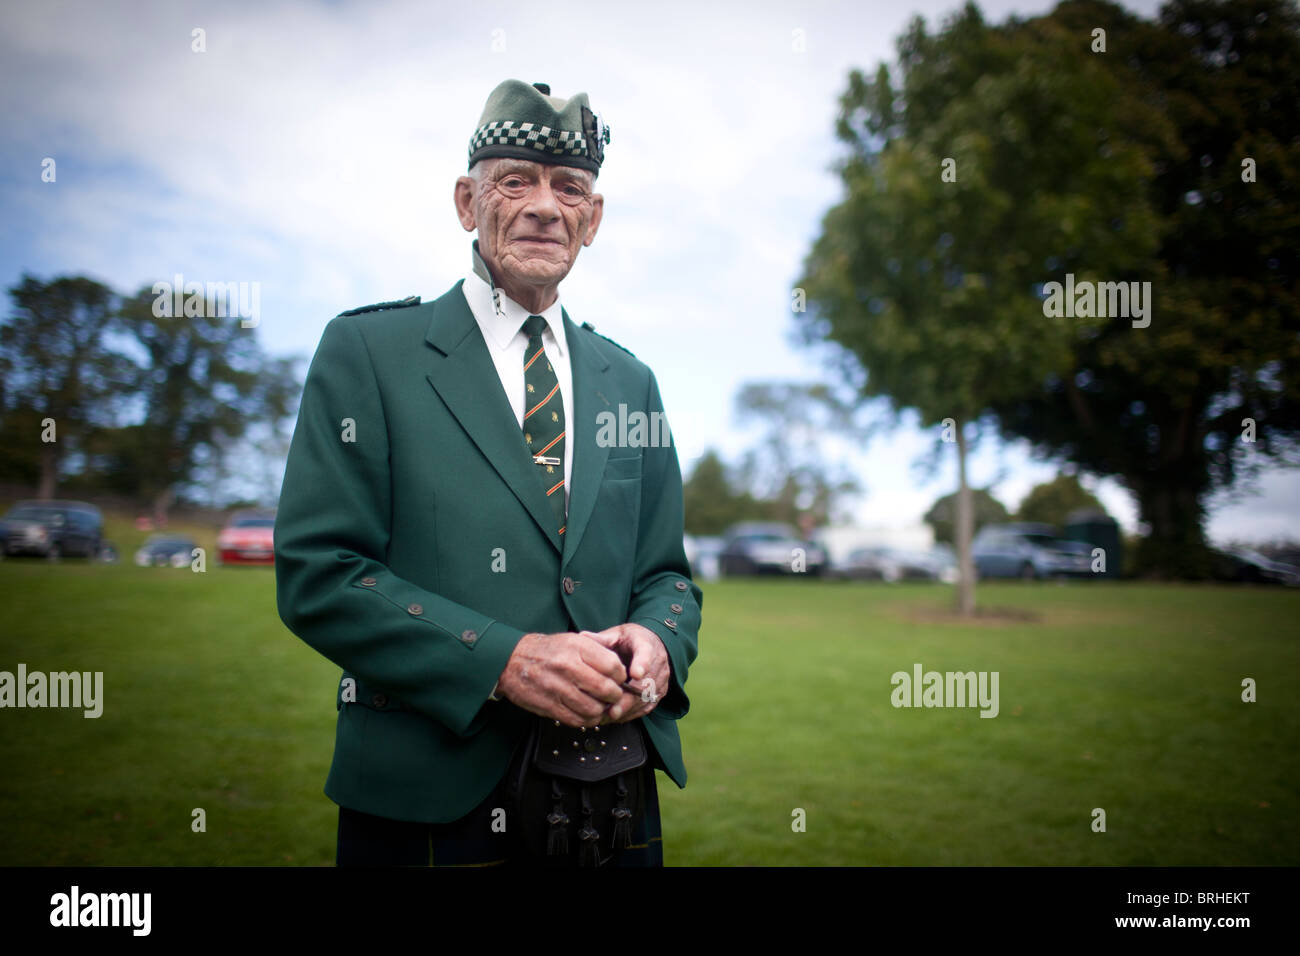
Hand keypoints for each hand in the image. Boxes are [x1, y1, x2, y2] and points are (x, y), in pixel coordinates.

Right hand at [496, 631, 627, 726]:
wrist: (511, 661)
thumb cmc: (545, 651)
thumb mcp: (572, 640)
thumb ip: (597, 651)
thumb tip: (619, 668)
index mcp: (577, 647)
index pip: (613, 666)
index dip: (621, 676)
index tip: (619, 679)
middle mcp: (568, 667)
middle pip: (606, 689)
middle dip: (615, 695)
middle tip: (613, 695)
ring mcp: (558, 688)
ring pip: (594, 708)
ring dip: (601, 710)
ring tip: (599, 704)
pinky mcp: (550, 706)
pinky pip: (578, 720)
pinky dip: (587, 719)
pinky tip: (586, 712)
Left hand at [581, 623, 669, 722]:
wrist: (651, 644)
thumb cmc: (630, 640)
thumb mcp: (616, 635)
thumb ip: (602, 639)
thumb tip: (583, 637)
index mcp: (646, 644)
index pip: (646, 653)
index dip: (642, 664)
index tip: (635, 674)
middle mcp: (658, 662)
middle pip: (647, 683)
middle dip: (629, 698)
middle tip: (613, 709)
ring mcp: (660, 679)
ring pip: (647, 698)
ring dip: (628, 708)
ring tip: (608, 716)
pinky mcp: (659, 692)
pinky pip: (647, 706)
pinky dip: (631, 713)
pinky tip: (616, 716)